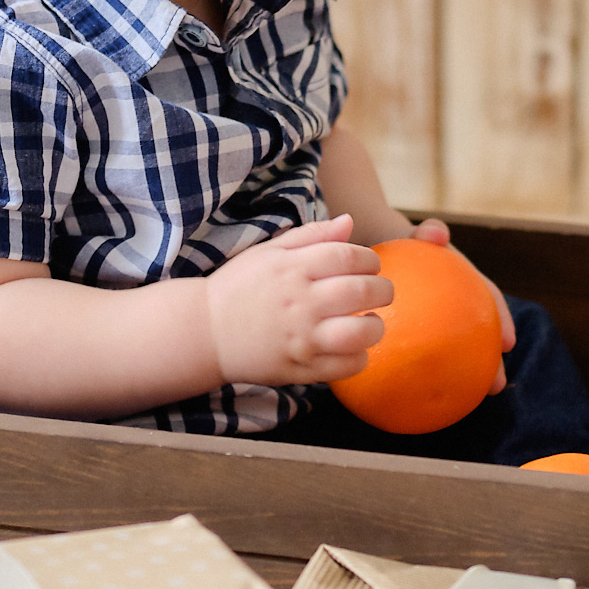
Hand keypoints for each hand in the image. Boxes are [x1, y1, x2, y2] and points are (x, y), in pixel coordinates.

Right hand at [205, 215, 394, 386]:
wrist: (205, 332)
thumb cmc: (240, 287)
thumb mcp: (269, 251)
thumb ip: (312, 235)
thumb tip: (349, 221)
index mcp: (293, 268)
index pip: (349, 256)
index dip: (369, 259)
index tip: (370, 266)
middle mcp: (300, 302)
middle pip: (361, 291)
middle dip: (383, 290)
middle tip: (381, 292)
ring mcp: (302, 338)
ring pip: (359, 333)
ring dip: (375, 326)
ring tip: (370, 321)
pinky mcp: (302, 368)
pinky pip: (347, 366)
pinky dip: (360, 357)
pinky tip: (354, 347)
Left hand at [408, 218, 515, 393]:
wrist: (382, 250)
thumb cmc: (403, 243)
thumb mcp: (415, 236)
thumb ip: (428, 233)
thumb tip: (435, 233)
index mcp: (466, 282)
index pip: (488, 299)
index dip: (502, 320)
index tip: (507, 342)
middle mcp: (460, 305)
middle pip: (481, 335)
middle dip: (491, 363)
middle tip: (496, 385)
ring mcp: (442, 322)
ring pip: (456, 352)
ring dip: (465, 375)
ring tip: (466, 401)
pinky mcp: (420, 336)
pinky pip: (424, 357)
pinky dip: (424, 376)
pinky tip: (413, 397)